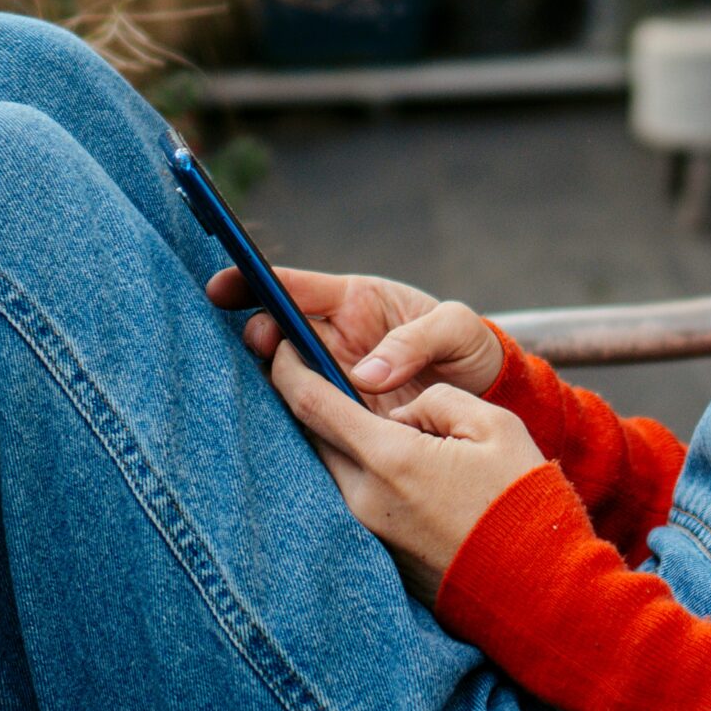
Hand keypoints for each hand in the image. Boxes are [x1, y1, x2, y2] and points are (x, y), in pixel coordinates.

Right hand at [204, 267, 502, 410]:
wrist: (487, 395)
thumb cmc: (470, 348)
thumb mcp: (456, 329)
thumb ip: (416, 342)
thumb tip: (368, 375)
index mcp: (357, 302)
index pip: (296, 287)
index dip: (256, 283)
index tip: (223, 287)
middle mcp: (336, 340)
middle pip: (279, 332)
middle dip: (260, 333)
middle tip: (262, 343)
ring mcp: (336, 380)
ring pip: (286, 377)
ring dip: (270, 380)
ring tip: (271, 384)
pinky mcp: (343, 418)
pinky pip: (308, 416)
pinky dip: (293, 420)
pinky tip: (286, 426)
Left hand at [270, 341, 544, 603]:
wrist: (537, 585)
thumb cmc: (520, 498)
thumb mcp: (493, 423)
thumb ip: (437, 399)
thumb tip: (402, 411)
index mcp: (390, 458)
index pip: (312, 404)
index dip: (288, 368)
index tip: (280, 343)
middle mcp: (365, 498)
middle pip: (312, 438)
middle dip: (306, 400)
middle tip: (312, 368)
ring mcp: (368, 532)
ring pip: (330, 469)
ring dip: (335, 439)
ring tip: (359, 413)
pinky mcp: (379, 553)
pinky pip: (350, 498)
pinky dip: (355, 470)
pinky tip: (384, 459)